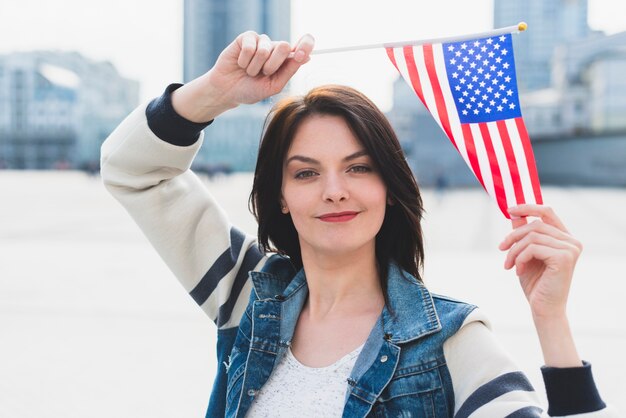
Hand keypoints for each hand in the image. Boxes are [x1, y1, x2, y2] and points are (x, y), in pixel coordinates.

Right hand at [172, 31, 314, 122]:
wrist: (228, 91)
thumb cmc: (251, 90)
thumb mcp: (274, 85)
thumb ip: (289, 71)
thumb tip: (306, 57)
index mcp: (286, 59)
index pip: (303, 44)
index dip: (306, 44)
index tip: (303, 54)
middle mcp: (275, 48)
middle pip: (284, 46)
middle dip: (272, 65)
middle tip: (263, 73)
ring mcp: (261, 41)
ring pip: (265, 48)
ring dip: (255, 66)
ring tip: (249, 71)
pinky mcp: (246, 38)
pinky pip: (250, 46)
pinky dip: (244, 60)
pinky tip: (240, 64)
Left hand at [499, 204, 582, 319]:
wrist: (544, 309)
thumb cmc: (535, 283)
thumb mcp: (525, 254)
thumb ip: (524, 234)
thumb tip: (514, 214)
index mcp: (565, 238)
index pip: (547, 212)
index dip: (528, 207)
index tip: (510, 210)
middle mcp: (572, 241)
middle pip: (535, 224)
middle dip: (513, 236)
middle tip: (501, 249)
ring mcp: (570, 248)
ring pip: (531, 236)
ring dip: (514, 251)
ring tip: (509, 265)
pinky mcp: (564, 257)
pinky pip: (532, 248)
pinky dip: (520, 258)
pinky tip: (518, 271)